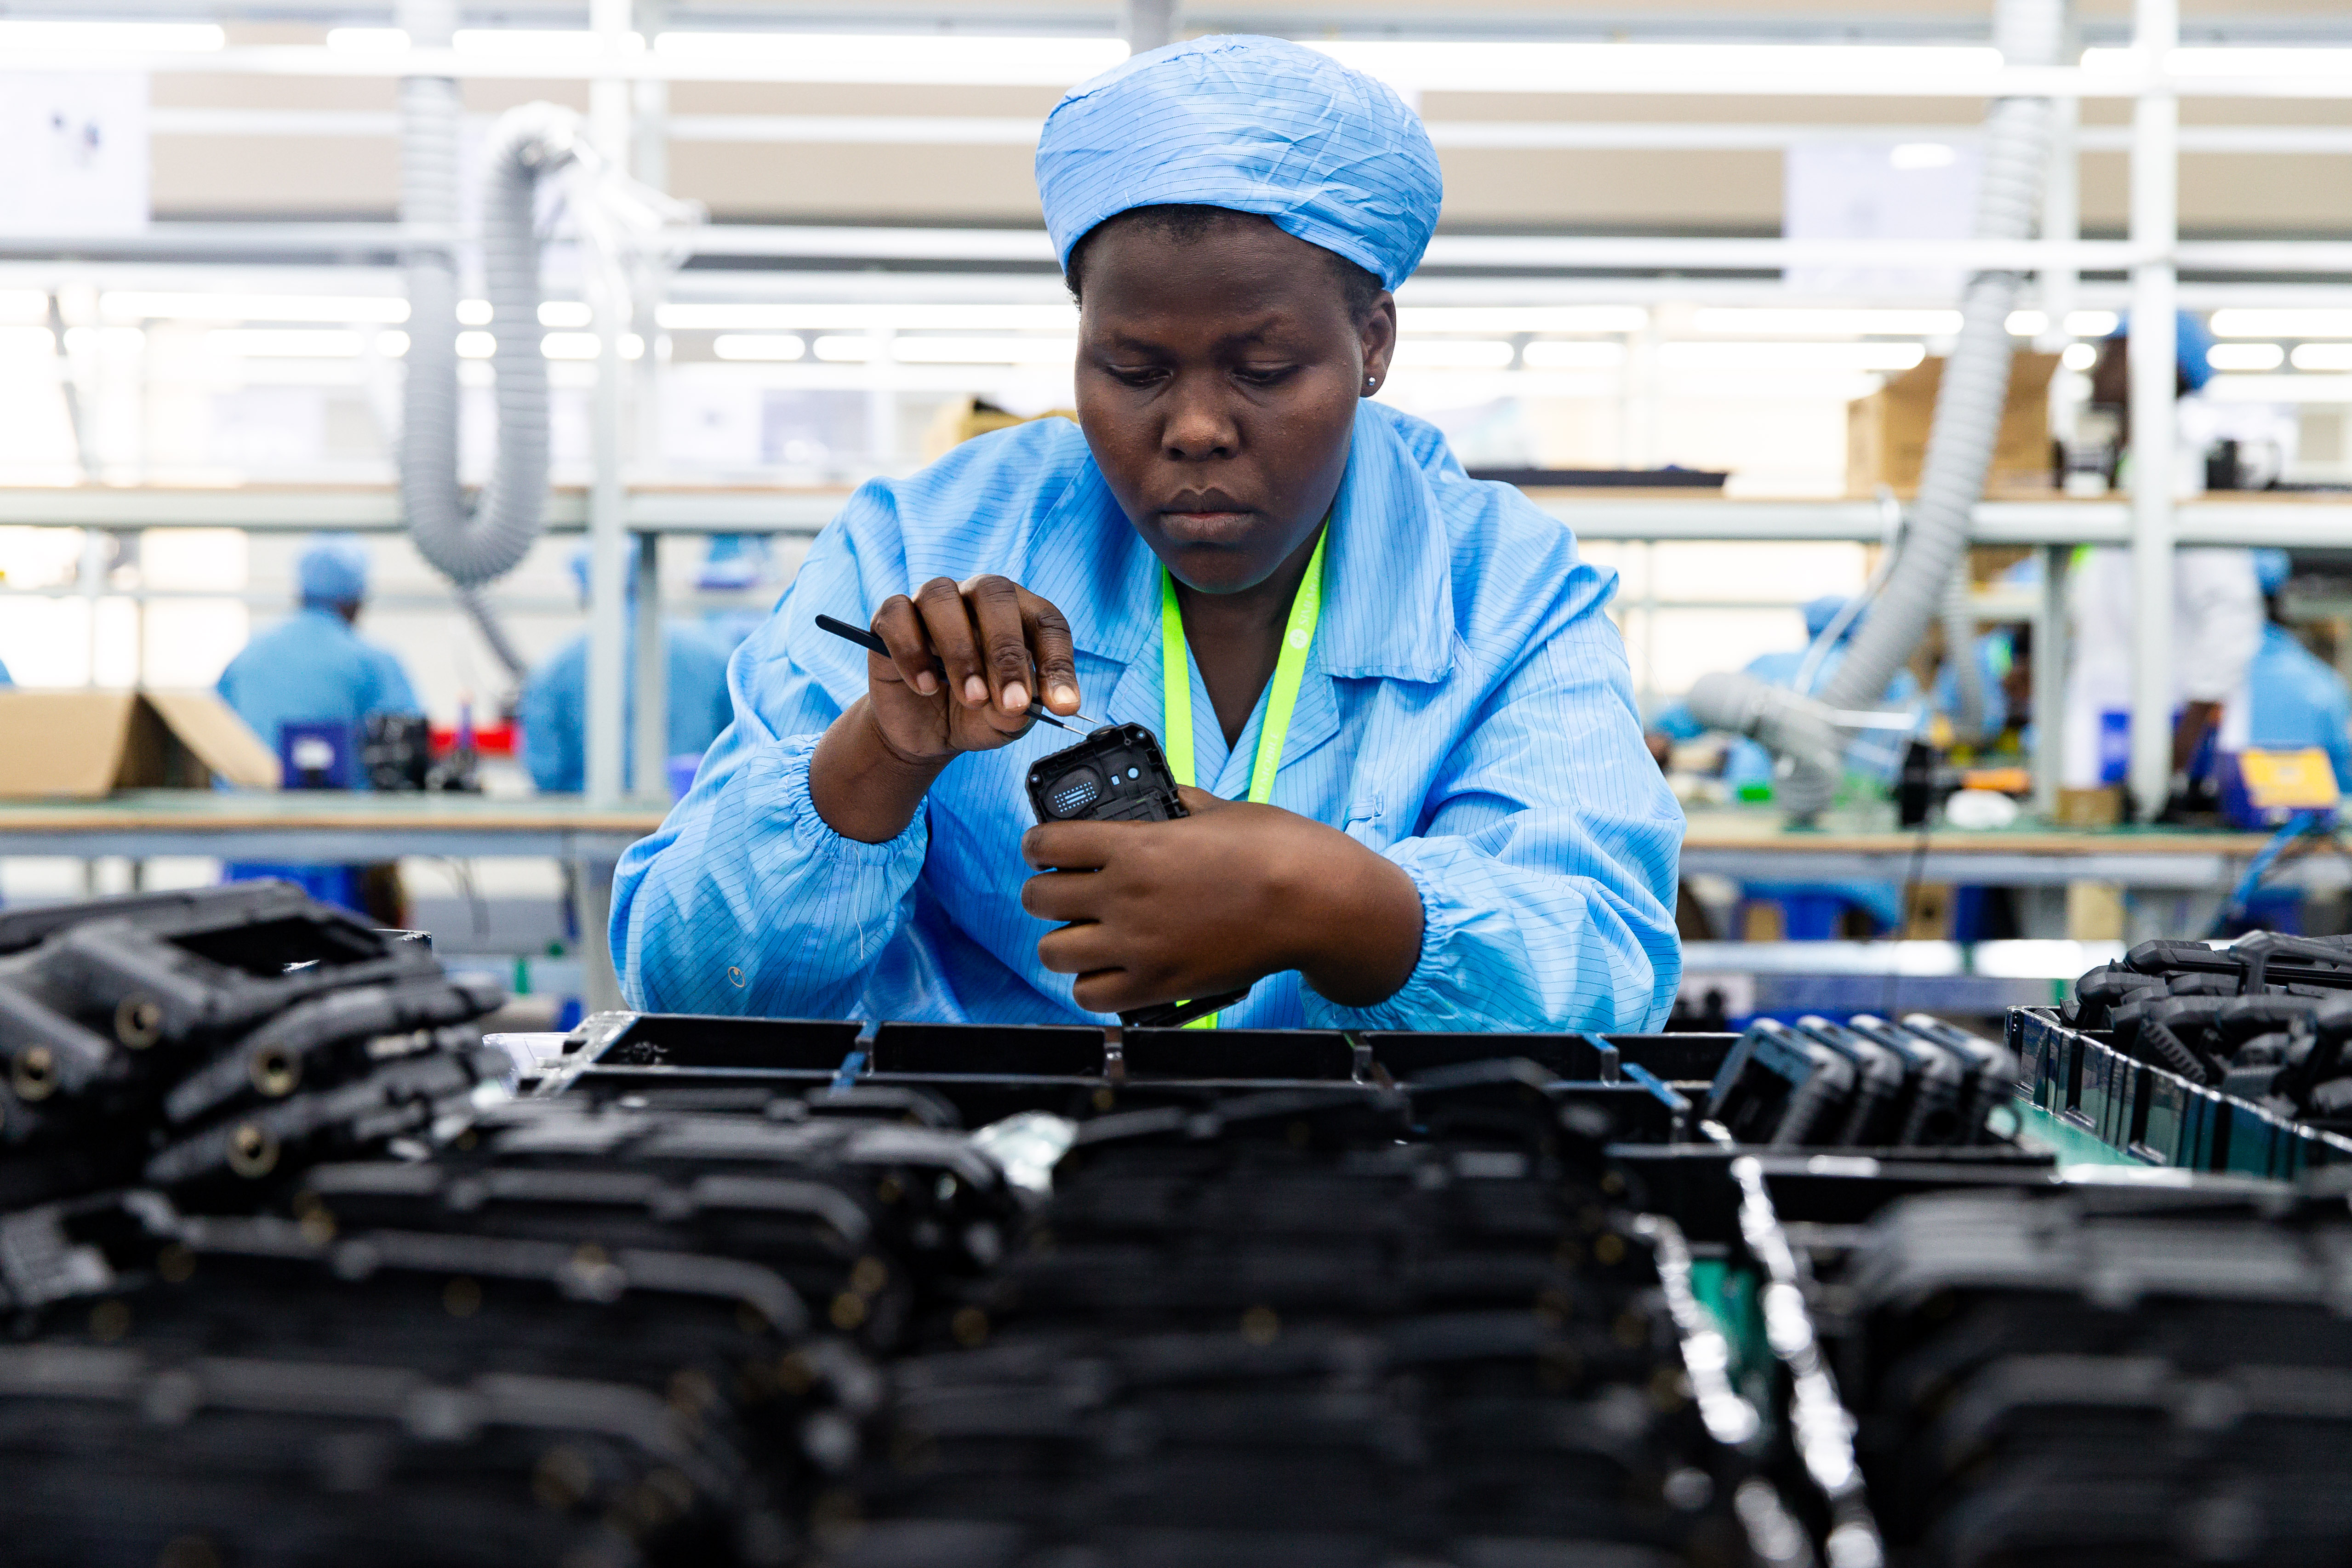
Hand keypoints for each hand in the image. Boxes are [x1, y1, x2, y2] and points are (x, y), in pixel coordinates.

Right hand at [810, 576, 1080, 843]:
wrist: (923, 731)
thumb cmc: (974, 715)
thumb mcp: (1002, 722)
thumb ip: (1014, 712)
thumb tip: (1016, 706)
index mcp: (1018, 614)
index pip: (1046, 621)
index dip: (1058, 662)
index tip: (1063, 706)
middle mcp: (976, 597)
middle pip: (995, 594)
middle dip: (1006, 652)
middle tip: (1011, 702)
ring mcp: (931, 602)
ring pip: (942, 598)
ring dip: (960, 651)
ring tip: (970, 697)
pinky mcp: (891, 618)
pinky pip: (898, 616)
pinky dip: (911, 652)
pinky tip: (924, 687)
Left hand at [1020, 788, 1422, 1014]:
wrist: (1317, 903)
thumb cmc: (1277, 850)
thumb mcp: (1217, 809)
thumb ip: (1175, 805)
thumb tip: (1159, 801)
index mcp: (1134, 845)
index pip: (1047, 842)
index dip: (1039, 843)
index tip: (1045, 848)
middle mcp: (1125, 896)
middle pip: (1038, 899)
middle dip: (1046, 891)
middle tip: (1065, 890)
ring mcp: (1138, 945)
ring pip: (1053, 952)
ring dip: (1063, 940)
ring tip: (1085, 933)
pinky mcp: (1159, 984)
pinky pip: (1091, 996)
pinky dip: (1092, 984)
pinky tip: (1110, 968)